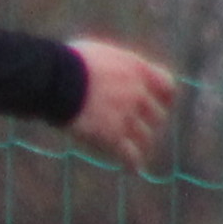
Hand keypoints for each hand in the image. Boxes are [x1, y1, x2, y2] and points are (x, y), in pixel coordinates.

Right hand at [67, 38, 176, 171]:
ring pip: (145, 137)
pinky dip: (131, 162)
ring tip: (134, 152)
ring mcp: (127, 116)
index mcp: (136, 70)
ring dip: (141, 144)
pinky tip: (131, 169)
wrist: (55, 79)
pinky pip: (129, 154)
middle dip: (149, 123)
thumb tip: (103, 72)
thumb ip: (110, 65)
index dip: (164, 97)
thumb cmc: (66, 62)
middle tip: (140, 130)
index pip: (166, 86)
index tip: (161, 103)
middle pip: (157, 115)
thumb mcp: (96, 54)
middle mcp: (138, 93)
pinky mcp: (112, 136)